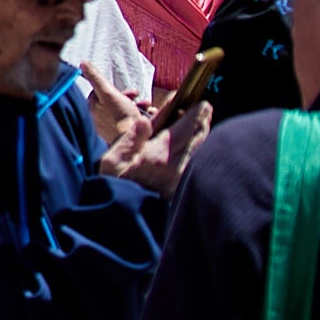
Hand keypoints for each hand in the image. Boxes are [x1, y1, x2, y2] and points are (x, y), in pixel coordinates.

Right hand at [81, 68, 206, 194]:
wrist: (124, 217)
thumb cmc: (115, 185)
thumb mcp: (114, 160)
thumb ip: (131, 138)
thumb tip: (144, 121)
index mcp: (159, 153)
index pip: (186, 127)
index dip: (197, 112)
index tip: (203, 103)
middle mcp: (175, 164)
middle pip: (199, 137)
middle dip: (204, 121)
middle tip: (205, 110)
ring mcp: (180, 176)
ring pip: (198, 150)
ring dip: (201, 135)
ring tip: (200, 125)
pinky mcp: (180, 185)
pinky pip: (193, 162)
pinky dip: (195, 150)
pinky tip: (190, 147)